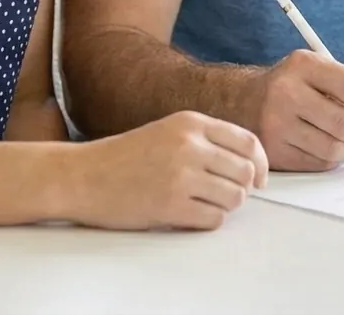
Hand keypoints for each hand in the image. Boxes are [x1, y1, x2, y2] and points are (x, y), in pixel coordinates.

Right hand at [72, 110, 267, 230]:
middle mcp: (189, 146)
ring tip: (202, 204)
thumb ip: (206, 140)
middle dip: (242, 188)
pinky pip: (213, 219)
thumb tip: (252, 165)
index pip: (249, 142)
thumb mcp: (168, 131)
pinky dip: (208, 221)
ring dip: (225, 205)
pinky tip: (189, 215)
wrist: (82, 176)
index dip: (261, 164)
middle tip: (223, 195)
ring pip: (235, 197)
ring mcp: (180, 176)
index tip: (260, 179)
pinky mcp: (170, 206)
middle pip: (246, 172)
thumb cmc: (126, 157)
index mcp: (191, 123)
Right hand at [241, 49, 343, 171]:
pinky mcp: (273, 151)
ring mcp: (276, 124)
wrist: (241, 101)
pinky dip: (335, 159)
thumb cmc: (295, 86)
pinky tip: (333, 148)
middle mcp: (285, 92)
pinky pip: (318, 163)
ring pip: (334, 148)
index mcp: (303, 64)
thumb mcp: (323, 71)